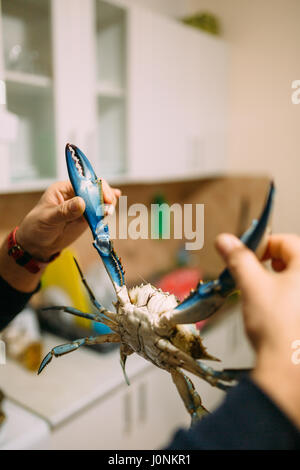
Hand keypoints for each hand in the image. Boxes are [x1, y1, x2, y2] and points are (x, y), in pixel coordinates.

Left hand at [0, 180, 120, 293]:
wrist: (38, 244)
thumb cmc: (37, 226)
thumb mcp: (48, 218)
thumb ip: (65, 211)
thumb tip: (82, 203)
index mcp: (64, 188)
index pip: (84, 182)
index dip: (97, 188)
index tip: (105, 198)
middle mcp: (75, 194)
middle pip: (96, 190)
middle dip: (105, 197)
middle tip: (108, 209)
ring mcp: (82, 206)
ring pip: (100, 201)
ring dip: (107, 206)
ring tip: (108, 214)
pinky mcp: (87, 218)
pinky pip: (99, 212)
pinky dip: (106, 211)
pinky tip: (113, 207)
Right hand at [215, 233, 299, 427]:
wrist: (287, 366)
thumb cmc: (276, 327)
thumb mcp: (252, 285)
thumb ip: (238, 259)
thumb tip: (225, 240)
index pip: (286, 241)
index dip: (263, 245)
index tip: (248, 257)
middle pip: (293, 258)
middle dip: (271, 263)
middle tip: (254, 274)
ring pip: (295, 278)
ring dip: (278, 279)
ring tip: (262, 293)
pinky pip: (297, 295)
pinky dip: (286, 296)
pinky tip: (274, 310)